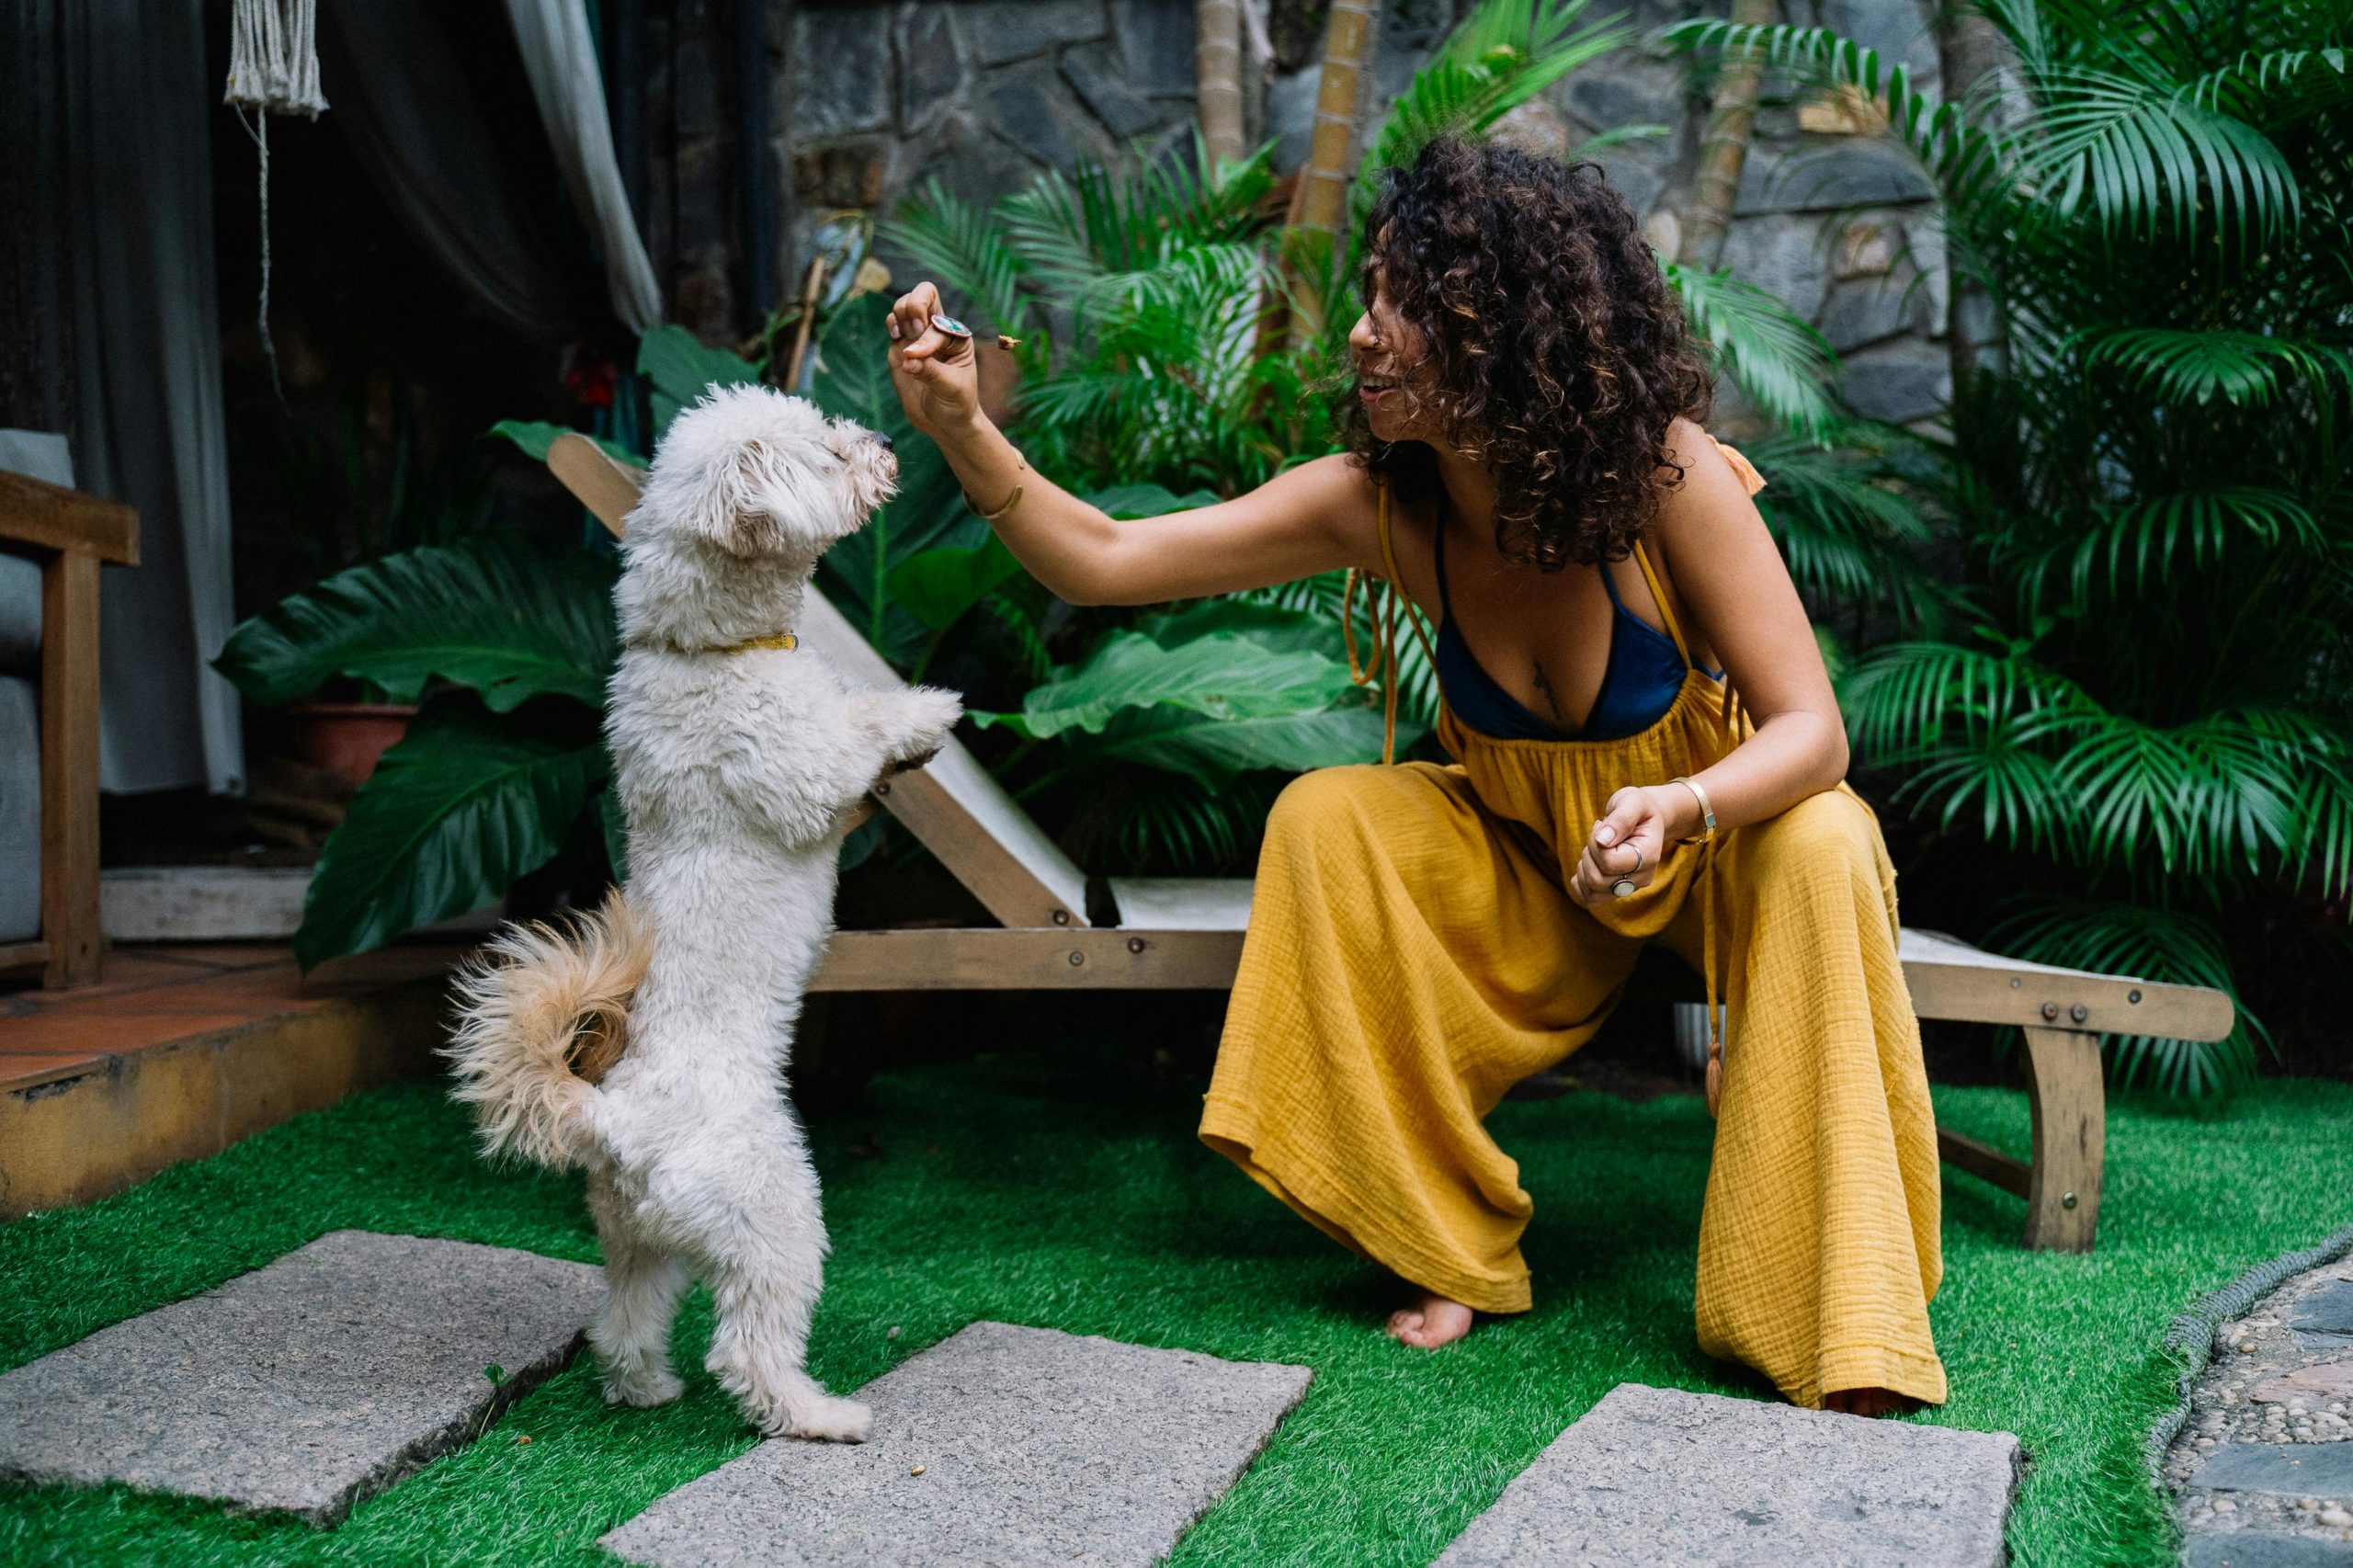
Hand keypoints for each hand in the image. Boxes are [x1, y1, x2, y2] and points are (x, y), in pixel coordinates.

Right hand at [886, 281, 982, 441]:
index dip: (926, 336)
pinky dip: (891, 324)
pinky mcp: (901, 346)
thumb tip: (908, 359)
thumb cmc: (957, 405)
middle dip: (913, 305)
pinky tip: (896, 338)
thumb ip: (930, 372)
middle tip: (912, 331)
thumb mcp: (950, 389)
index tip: (916, 356)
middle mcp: (938, 330)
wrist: (945, 423)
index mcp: (957, 336)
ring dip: (900, 314)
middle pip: (924, 293)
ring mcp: (918, 337)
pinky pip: (892, 322)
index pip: (938, 321)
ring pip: (905, 304)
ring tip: (903, 337)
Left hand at [1567, 785, 1678, 908]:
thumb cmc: (1637, 807)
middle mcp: (1641, 878)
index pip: (1609, 863)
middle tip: (1598, 836)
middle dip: (1588, 854)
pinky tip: (1587, 863)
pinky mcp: (1615, 892)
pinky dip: (1580, 883)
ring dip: (1584, 867)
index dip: (1595, 843)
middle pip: (1597, 880)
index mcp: (1649, 856)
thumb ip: (1620, 819)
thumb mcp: (1631, 801)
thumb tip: (1602, 841)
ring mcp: (1628, 887)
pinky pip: (1588, 900)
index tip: (1601, 826)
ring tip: (1596, 848)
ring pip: (1591, 892)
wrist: (1644, 818)